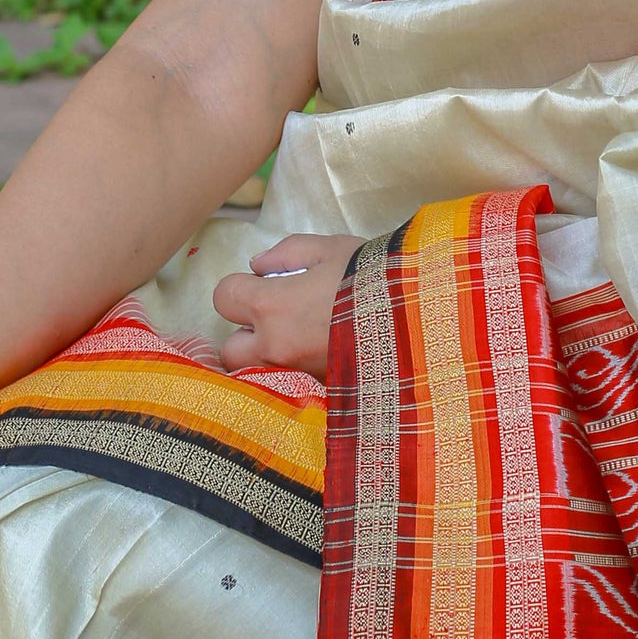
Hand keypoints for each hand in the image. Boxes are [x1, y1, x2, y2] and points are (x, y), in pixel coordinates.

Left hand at [214, 234, 358, 382]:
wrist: (415, 316)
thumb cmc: (370, 277)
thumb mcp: (329, 248)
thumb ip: (286, 253)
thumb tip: (258, 265)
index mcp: (271, 305)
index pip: (223, 298)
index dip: (239, 287)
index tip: (262, 283)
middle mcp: (275, 345)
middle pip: (230, 347)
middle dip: (245, 331)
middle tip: (275, 316)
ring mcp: (296, 373)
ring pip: (257, 371)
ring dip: (265, 355)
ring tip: (295, 336)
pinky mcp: (317, 389)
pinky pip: (289, 383)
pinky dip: (294, 370)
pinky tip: (315, 352)